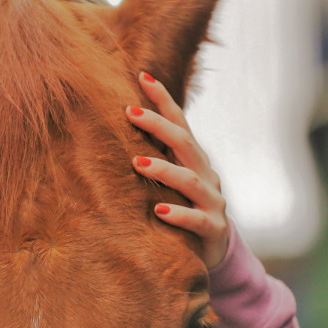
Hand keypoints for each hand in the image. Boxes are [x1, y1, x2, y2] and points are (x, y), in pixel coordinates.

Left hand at [127, 72, 229, 267]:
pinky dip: (178, 214)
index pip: (179, 123)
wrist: (212, 251)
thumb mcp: (168, 181)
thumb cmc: (182, 209)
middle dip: (158, 125)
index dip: (162, 99)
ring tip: (137, 162)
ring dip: (164, 169)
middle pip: (184, 143)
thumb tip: (114, 128)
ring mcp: (212, 201)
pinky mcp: (213, 229)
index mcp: (193, 159)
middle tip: (129, 111)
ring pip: (190, 180)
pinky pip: (197, 220)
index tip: (142, 76)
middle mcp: (205, 174)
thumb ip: (151, 156)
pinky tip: (158, 211)